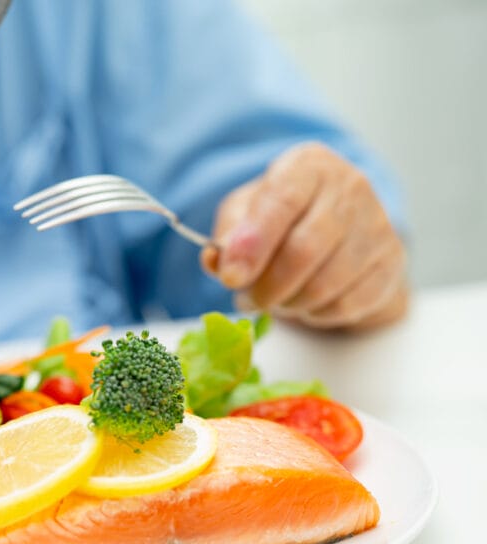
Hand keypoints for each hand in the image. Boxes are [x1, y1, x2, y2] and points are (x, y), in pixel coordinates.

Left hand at [202, 142, 408, 329]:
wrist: (339, 229)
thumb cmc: (282, 217)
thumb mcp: (244, 213)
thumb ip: (227, 236)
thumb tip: (217, 262)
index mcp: (307, 165)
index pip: (282, 200)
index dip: (253, 244)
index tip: (231, 277)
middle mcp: (350, 187)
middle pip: (306, 249)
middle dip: (268, 286)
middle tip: (248, 300)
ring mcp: (377, 224)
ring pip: (327, 283)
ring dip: (289, 303)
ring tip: (273, 300)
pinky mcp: (391, 261)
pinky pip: (346, 304)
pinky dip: (316, 313)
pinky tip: (305, 302)